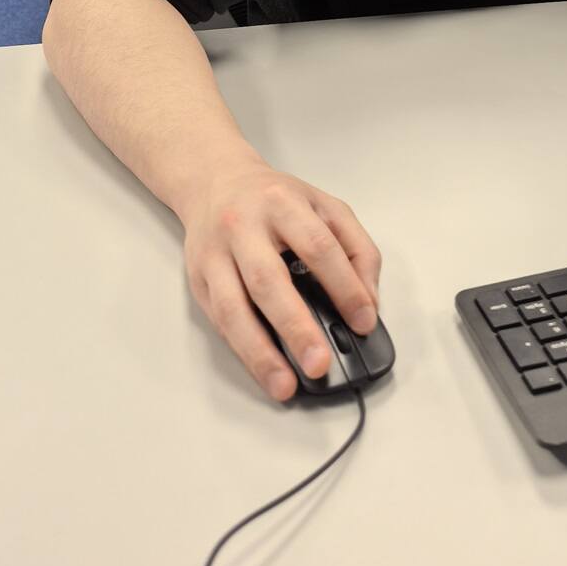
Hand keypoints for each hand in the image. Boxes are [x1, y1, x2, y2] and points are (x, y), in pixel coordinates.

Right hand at [177, 152, 382, 402]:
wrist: (215, 181)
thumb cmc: (275, 199)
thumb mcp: (325, 206)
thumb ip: (356, 248)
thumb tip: (368, 302)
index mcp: (282, 203)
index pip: (318, 246)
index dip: (344, 286)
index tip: (363, 321)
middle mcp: (243, 226)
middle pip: (268, 280)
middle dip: (296, 326)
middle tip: (319, 362)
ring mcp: (215, 255)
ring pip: (233, 308)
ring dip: (259, 352)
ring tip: (284, 384)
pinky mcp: (198, 280)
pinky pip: (219, 321)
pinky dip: (242, 349)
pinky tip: (262, 370)